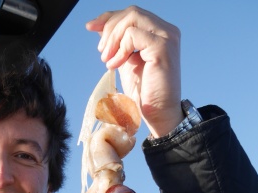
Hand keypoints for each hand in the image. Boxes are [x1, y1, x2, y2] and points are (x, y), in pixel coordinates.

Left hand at [86, 7, 182, 137]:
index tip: (90, 27)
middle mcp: (166, 30)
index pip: (131, 14)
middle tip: (101, 52)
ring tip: (107, 60)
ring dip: (113, 38)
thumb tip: (99, 27)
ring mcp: (166, 37)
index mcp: (158, 32)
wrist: (158, 114)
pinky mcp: (162, 47)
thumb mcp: (125, 61)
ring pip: (132, 18)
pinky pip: (133, 35)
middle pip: (131, 12)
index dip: (109, 18)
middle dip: (109, 28)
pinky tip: (115, 65)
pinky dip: (120, 48)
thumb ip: (116, 43)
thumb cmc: (143, 92)